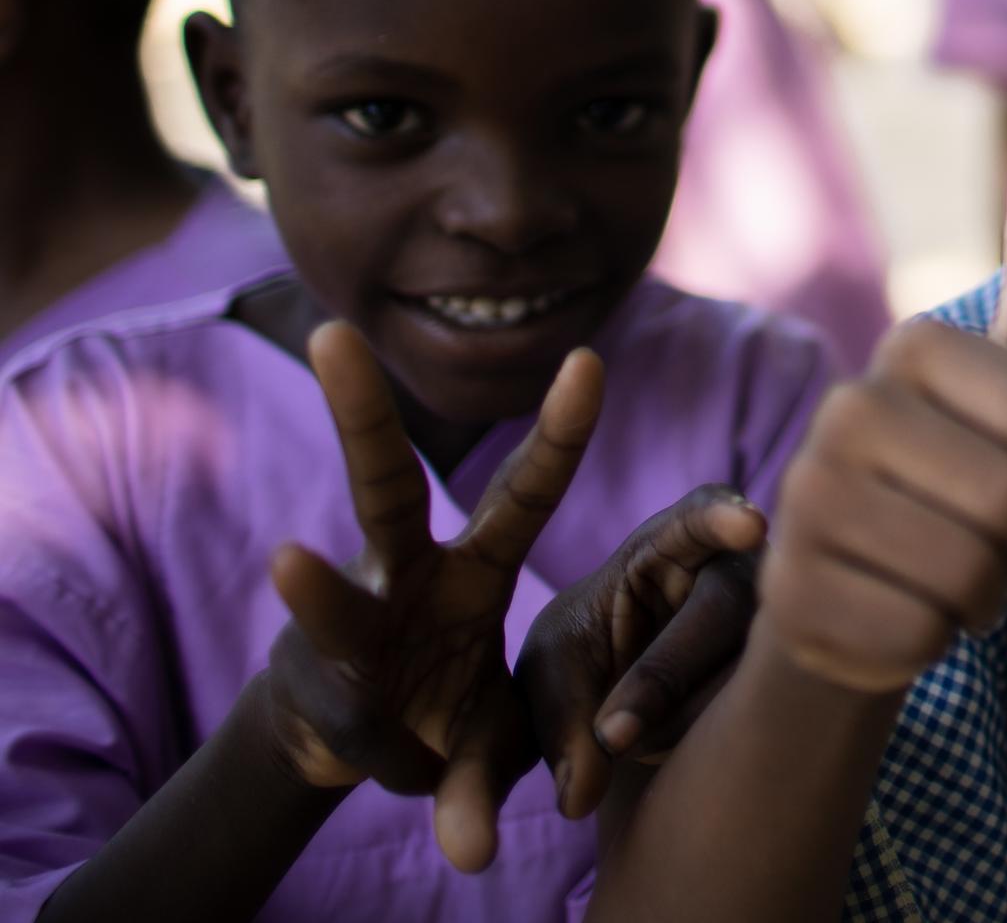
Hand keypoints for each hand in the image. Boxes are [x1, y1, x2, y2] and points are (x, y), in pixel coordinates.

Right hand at [262, 322, 603, 871]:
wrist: (347, 751)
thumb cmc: (444, 703)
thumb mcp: (506, 713)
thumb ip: (550, 724)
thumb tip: (543, 804)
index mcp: (477, 564)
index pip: (525, 489)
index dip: (560, 432)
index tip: (591, 358)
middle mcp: (407, 572)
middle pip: (381, 483)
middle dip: (357, 411)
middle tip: (331, 332)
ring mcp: (352, 622)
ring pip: (330, 599)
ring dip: (315, 589)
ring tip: (287, 558)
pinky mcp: (313, 683)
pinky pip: (357, 725)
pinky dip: (396, 758)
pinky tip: (419, 775)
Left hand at [519, 485, 767, 818]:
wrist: (622, 708)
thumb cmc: (586, 666)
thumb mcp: (552, 686)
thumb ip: (559, 731)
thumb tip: (579, 798)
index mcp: (670, 544)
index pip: (699, 517)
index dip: (724, 518)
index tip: (749, 527)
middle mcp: (739, 571)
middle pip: (726, 607)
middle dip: (664, 674)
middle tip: (611, 737)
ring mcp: (773, 625)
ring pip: (747, 670)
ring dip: (679, 721)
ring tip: (625, 744)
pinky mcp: (791, 676)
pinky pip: (765, 710)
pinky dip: (710, 740)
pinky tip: (675, 749)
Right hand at [761, 153, 1006, 692]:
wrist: (862, 585)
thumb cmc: (961, 473)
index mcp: (908, 347)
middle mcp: (843, 410)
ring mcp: (805, 501)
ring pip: (969, 575)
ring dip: (991, 600)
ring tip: (966, 585)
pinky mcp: (790, 594)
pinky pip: (919, 639)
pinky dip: (939, 645)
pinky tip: (911, 620)